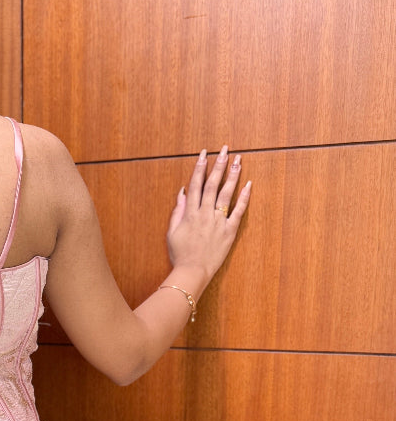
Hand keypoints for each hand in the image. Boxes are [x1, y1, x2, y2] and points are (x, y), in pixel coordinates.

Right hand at [165, 145, 250, 290]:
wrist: (192, 271)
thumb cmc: (180, 254)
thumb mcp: (172, 232)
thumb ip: (178, 211)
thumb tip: (183, 192)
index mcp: (190, 213)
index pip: (196, 184)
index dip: (200, 167)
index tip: (204, 153)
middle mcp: (204, 214)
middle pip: (212, 184)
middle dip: (219, 165)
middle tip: (225, 149)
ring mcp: (218, 222)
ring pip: (226, 194)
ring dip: (232, 175)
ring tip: (238, 160)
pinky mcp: (229, 231)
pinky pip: (238, 212)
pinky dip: (244, 197)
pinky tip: (248, 184)